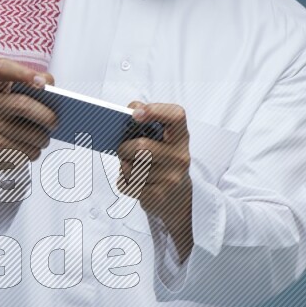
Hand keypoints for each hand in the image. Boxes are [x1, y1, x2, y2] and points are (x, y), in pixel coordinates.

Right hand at [0, 58, 56, 177]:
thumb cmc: (14, 117)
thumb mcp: (21, 96)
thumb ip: (38, 87)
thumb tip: (52, 91)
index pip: (2, 69)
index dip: (21, 73)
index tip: (43, 84)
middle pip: (23, 105)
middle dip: (47, 116)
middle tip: (56, 123)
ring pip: (29, 133)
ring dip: (43, 138)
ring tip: (43, 138)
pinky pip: (26, 151)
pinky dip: (35, 152)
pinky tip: (29, 149)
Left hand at [117, 101, 193, 261]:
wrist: (176, 197)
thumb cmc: (162, 161)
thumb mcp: (161, 140)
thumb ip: (147, 121)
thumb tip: (131, 108)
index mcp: (181, 137)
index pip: (175, 116)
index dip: (155, 110)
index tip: (135, 114)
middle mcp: (180, 157)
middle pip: (140, 146)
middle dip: (125, 148)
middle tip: (125, 151)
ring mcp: (171, 178)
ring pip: (129, 167)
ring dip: (124, 167)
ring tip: (134, 169)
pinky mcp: (157, 196)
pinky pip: (126, 184)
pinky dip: (124, 183)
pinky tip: (137, 183)